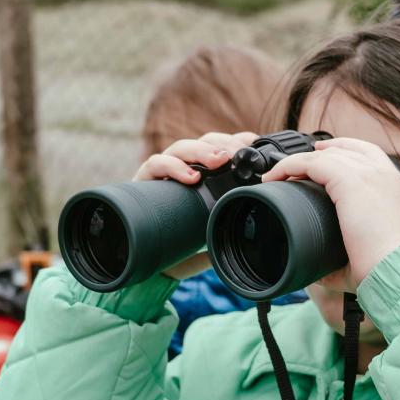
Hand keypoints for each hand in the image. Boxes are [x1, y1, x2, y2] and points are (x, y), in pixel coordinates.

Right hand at [132, 132, 258, 279]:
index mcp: (204, 171)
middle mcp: (184, 166)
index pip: (221, 145)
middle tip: (238, 154)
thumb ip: (233, 216)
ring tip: (219, 160)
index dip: (236, 140)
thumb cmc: (190, 241)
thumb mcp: (218, 226)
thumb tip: (255, 214)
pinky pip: (156, 164)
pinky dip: (173, 166)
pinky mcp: (144, 180)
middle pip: (203, 142)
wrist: (157, 260)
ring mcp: (163, 171)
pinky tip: (191, 178)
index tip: (254, 142)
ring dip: (202, 151)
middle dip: (223, 143)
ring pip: (181, 148)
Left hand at [259, 137, 399, 285]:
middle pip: (345, 149)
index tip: (321, 156)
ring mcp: (368, 174)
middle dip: (318, 154)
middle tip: (293, 166)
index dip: (343, 150)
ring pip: (326, 155)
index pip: (369, 154)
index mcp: (395, 188)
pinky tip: (276, 176)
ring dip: (299, 162)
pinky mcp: (350, 180)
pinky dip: (290, 166)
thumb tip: (318, 269)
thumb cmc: (389, 270)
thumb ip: (344, 257)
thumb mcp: (370, 254)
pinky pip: (312, 162)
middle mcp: (384, 175)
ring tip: (277, 175)